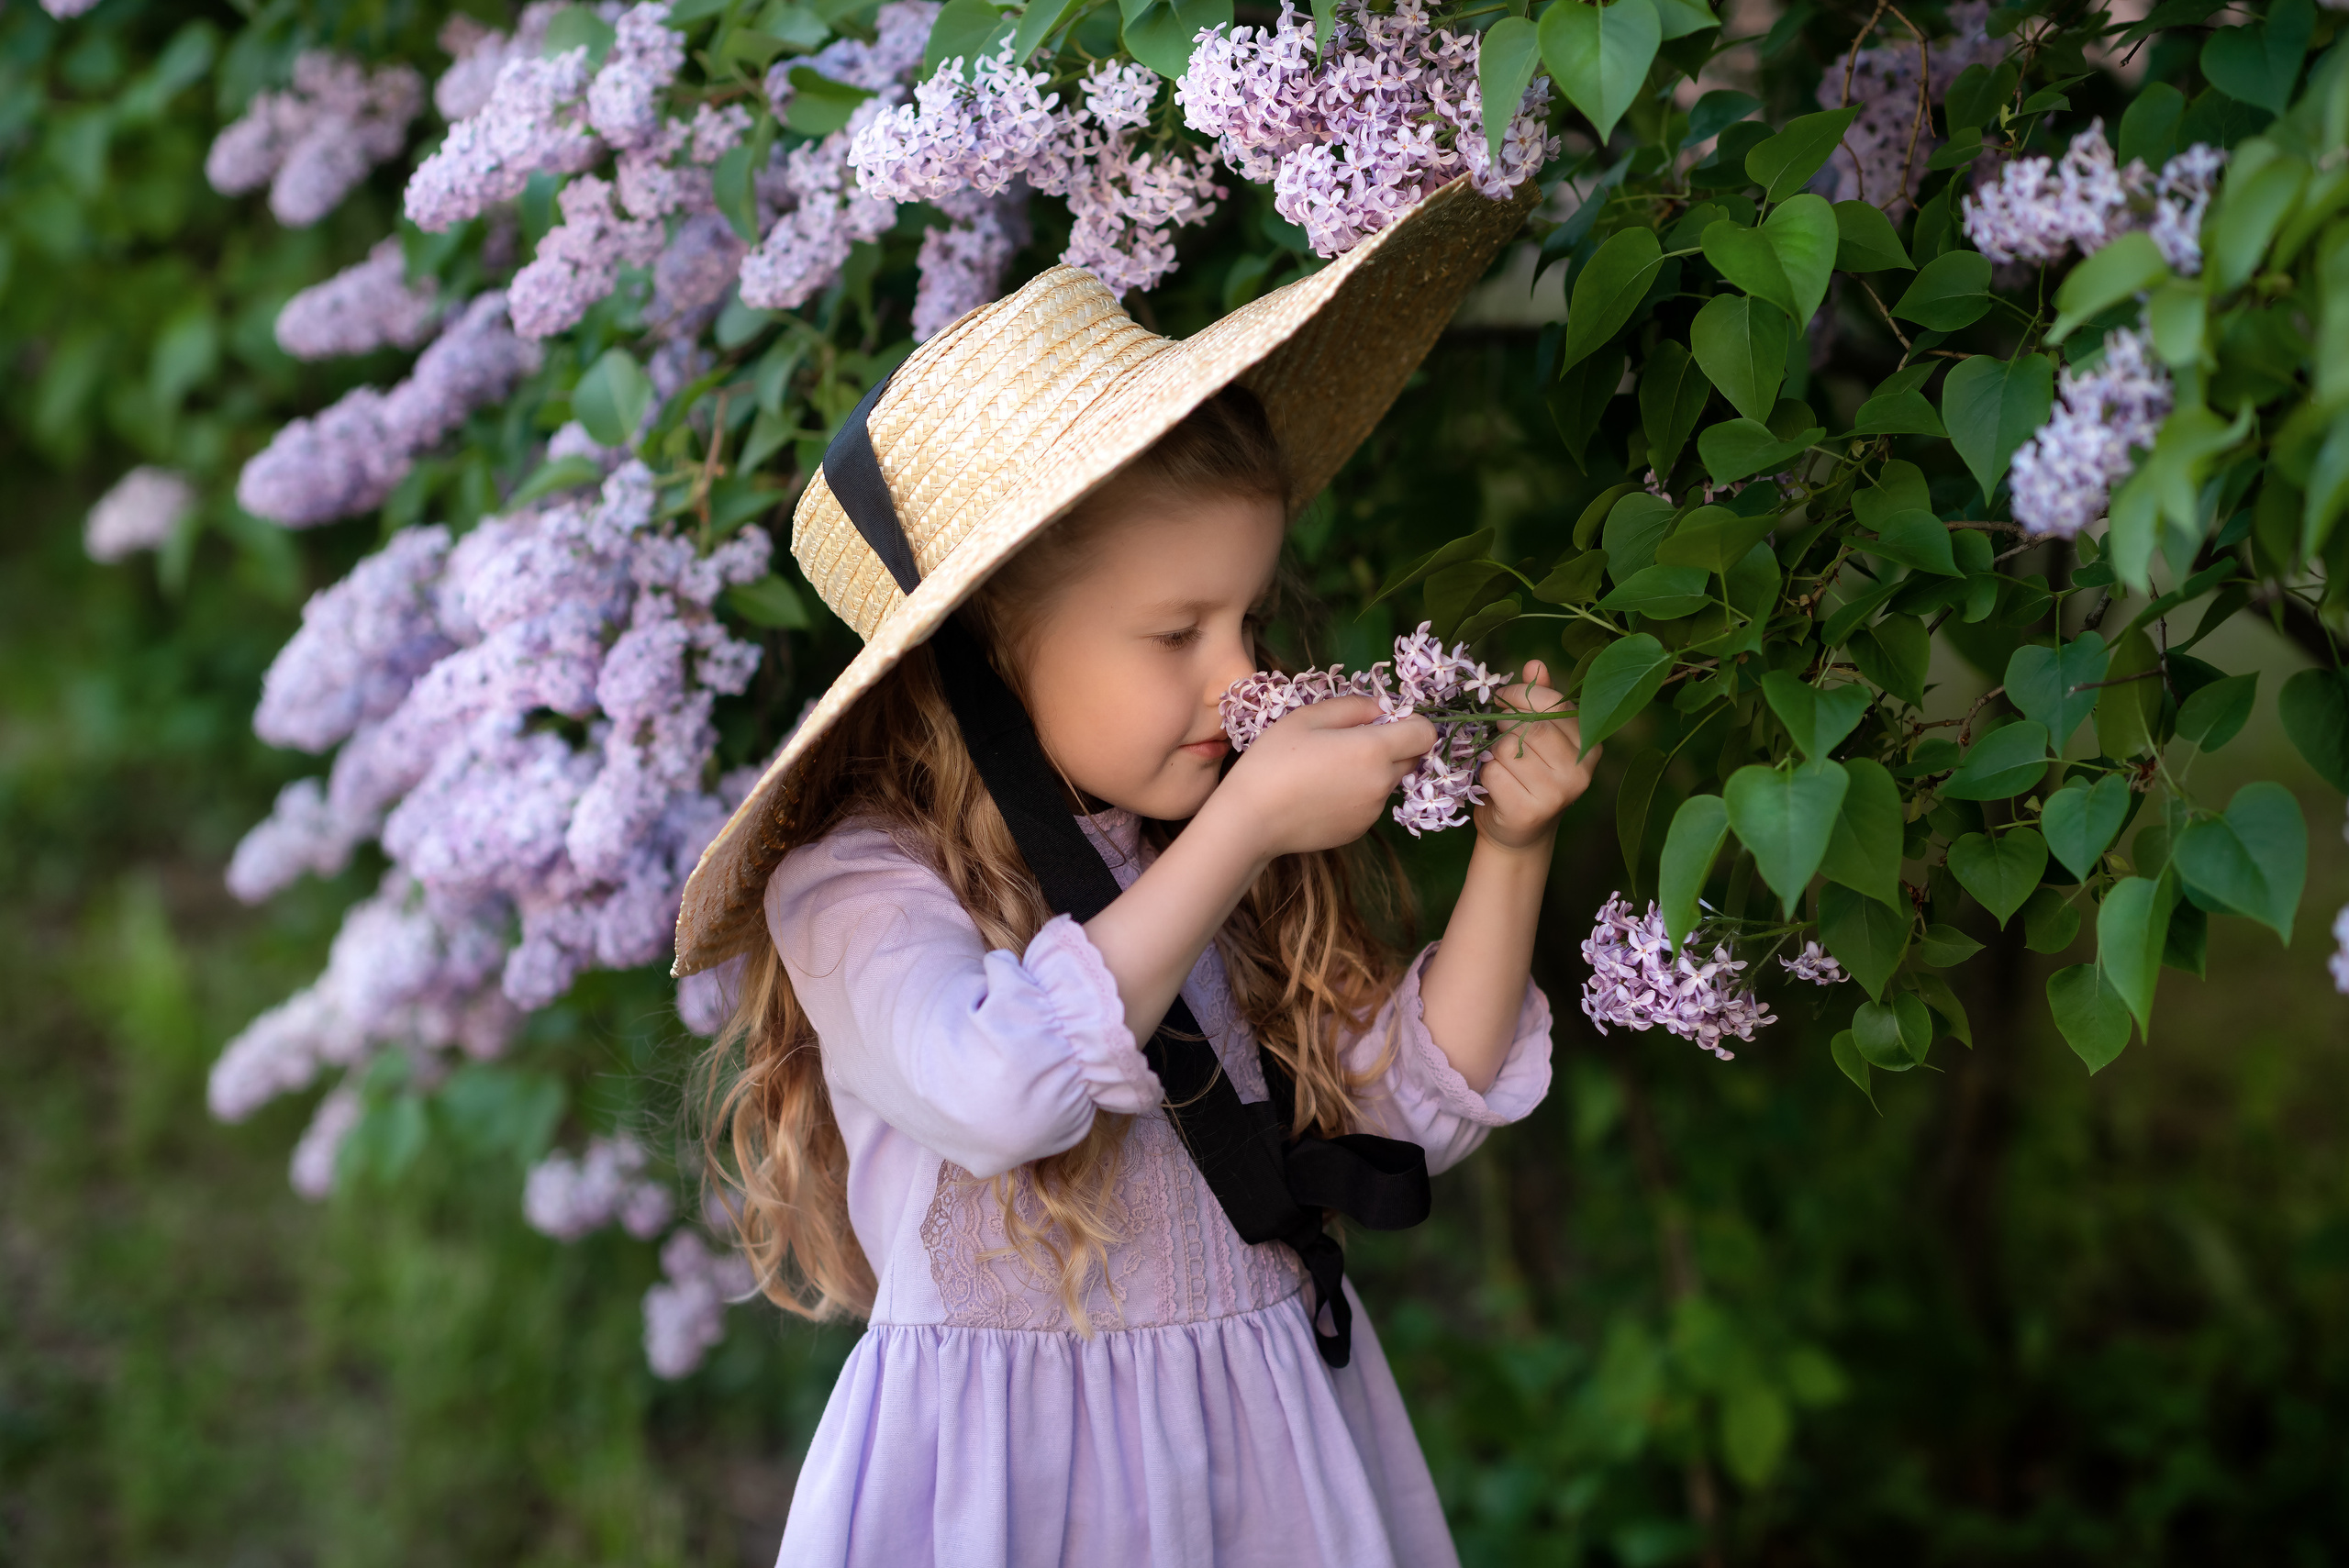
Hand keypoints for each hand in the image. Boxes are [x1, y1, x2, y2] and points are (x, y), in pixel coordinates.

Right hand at [1203, 695, 1436, 861]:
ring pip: (1388, 781)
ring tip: (1329, 770)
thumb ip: (1353, 707)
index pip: (1425, 734)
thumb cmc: (1273, 761)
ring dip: (1373, 771)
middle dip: (1394, 745)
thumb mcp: (1307, 718)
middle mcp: (1382, 783)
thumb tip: (1382, 708)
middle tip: (1352, 742)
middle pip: (1411, 758)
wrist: (1251, 819)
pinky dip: (1358, 794)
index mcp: (1373, 750)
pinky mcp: (1359, 830)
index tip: (1385, 720)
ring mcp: (1372, 811)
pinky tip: (1323, 793)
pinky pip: (1371, 804)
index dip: (1412, 722)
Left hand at [1473, 659, 1597, 851]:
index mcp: (1588, 743)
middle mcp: (1580, 769)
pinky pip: (1495, 773)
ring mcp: (1558, 793)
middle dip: (1504, 721)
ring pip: (1509, 748)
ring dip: (1492, 750)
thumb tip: (1535, 664)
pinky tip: (1494, 783)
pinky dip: (1485, 773)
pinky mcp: (1530, 811)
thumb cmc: (1527, 775)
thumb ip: (1540, 702)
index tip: (1501, 697)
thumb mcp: (1539, 737)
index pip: (1555, 704)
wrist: (1519, 832)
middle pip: (1532, 726)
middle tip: (1494, 728)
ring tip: (1498, 760)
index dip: (1521, 694)